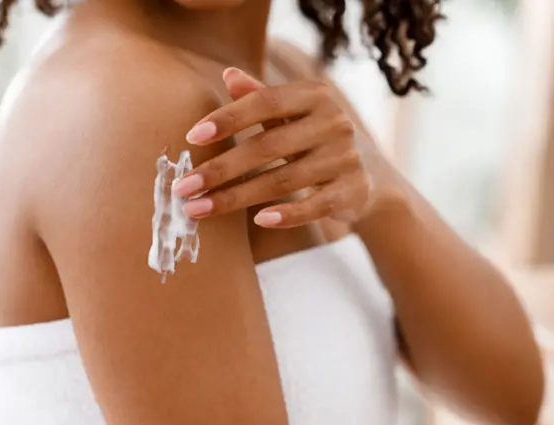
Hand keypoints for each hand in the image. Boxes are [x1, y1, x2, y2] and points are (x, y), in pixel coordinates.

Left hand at [172, 67, 395, 227]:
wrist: (370, 174)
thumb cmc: (317, 137)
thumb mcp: (294, 113)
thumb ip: (262, 97)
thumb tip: (228, 74)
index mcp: (315, 96)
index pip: (266, 102)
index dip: (228, 118)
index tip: (191, 138)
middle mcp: (334, 122)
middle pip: (267, 147)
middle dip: (220, 169)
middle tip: (183, 188)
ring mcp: (345, 157)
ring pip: (283, 180)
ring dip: (237, 197)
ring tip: (201, 209)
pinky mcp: (353, 190)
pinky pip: (315, 206)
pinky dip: (287, 214)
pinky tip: (259, 221)